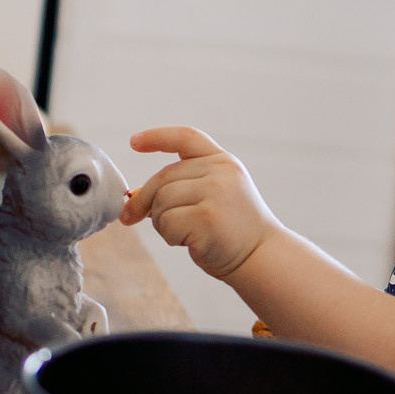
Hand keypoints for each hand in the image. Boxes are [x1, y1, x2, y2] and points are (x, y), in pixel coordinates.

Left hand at [120, 128, 284, 280]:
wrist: (261, 256)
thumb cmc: (232, 230)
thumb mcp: (215, 196)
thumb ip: (182, 187)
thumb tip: (133, 197)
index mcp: (223, 162)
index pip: (186, 138)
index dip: (157, 137)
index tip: (134, 141)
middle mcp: (221, 172)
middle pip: (163, 178)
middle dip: (144, 200)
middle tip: (133, 217)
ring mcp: (216, 193)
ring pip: (161, 201)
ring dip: (160, 222)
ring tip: (183, 233)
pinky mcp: (207, 217)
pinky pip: (166, 223)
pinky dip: (169, 236)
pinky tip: (189, 242)